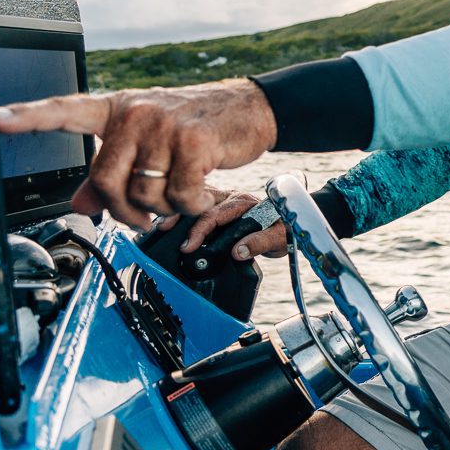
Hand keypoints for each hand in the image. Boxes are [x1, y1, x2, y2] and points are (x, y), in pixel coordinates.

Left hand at [0, 78, 277, 227]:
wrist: (250, 109)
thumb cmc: (197, 126)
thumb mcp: (150, 144)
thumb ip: (114, 172)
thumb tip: (82, 204)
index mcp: (117, 110)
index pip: (65, 110)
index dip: (28, 116)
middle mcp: (136, 114)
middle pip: (105, 181)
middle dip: (125, 211)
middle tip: (144, 216)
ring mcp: (165, 126)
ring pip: (144, 195)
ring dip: (166, 209)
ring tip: (183, 196)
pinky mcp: (195, 142)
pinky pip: (179, 196)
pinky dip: (192, 206)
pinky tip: (203, 194)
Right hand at [167, 189, 287, 261]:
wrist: (288, 225)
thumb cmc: (283, 230)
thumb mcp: (277, 238)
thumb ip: (259, 243)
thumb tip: (237, 252)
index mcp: (245, 203)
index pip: (216, 214)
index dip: (200, 231)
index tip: (188, 247)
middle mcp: (232, 197)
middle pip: (200, 202)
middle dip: (180, 215)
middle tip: (163, 230)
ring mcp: (224, 199)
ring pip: (196, 200)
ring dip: (178, 211)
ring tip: (161, 224)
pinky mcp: (218, 205)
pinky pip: (197, 205)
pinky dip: (183, 211)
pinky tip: (170, 221)